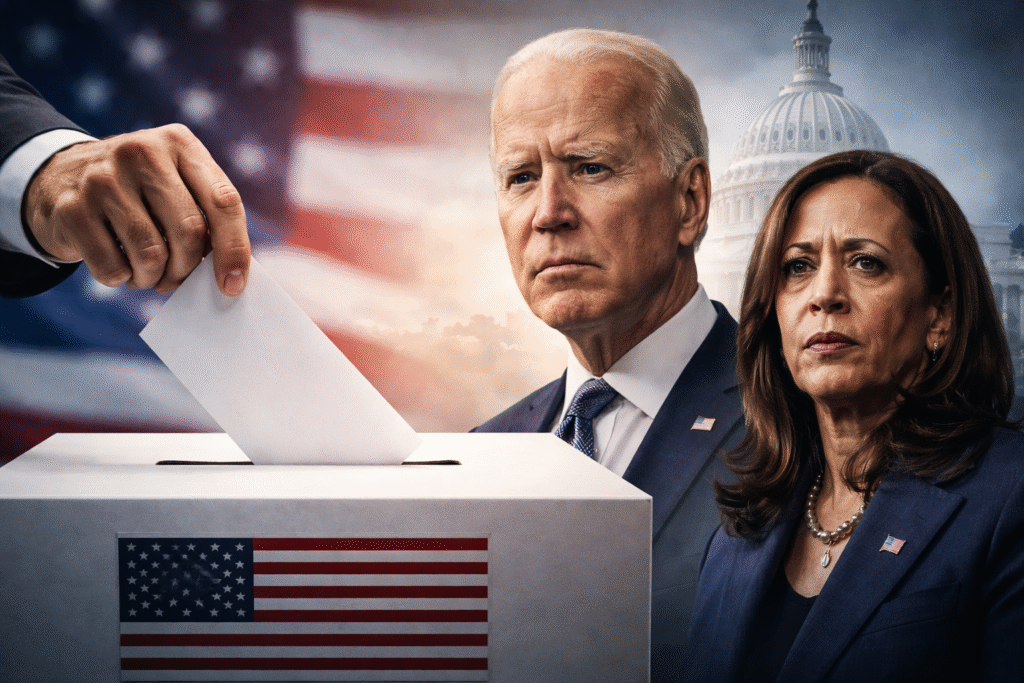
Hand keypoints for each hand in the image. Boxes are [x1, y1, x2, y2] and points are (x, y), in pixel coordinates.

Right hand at [23, 123, 249, 295]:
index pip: (224, 201)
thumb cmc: (136, 191)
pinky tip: (118, 266)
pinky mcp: (71, 208)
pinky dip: (121, 279)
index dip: (233, 249)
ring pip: (151, 254)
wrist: (57, 176)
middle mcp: (141, 153)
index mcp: (178, 143)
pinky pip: (113, 267)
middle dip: (187, 268)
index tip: (233, 285)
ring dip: (153, 278)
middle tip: (176, 279)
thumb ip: (205, 213)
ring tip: (146, 274)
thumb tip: (229, 271)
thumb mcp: (173, 181)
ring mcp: (102, 179)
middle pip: (189, 231)